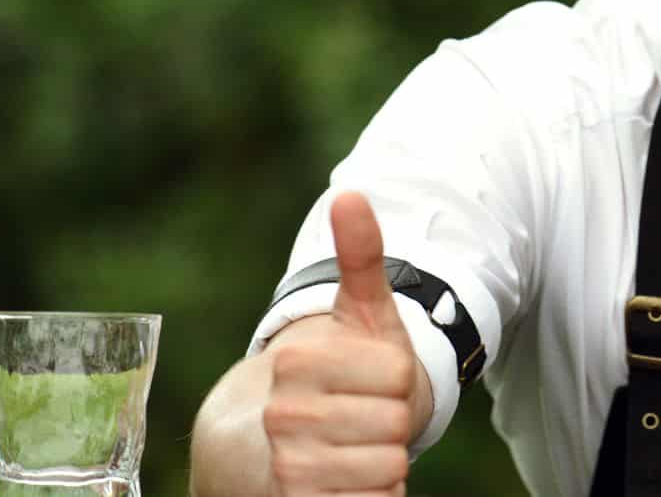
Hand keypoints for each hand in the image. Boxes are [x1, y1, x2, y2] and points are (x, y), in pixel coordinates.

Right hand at [262, 193, 419, 496]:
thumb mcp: (355, 314)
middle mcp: (286, 416)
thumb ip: (359, 256)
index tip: (368, 380)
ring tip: (350, 450)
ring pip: (388, 471)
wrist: (258, 445)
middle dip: (392, 424)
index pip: (402, 377)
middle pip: (397, 427)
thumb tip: (351, 193)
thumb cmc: (328, 375)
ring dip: (383, 465)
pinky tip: (346, 482)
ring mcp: (288, 468)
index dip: (398, 381)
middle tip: (360, 419)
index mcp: (302, 362)